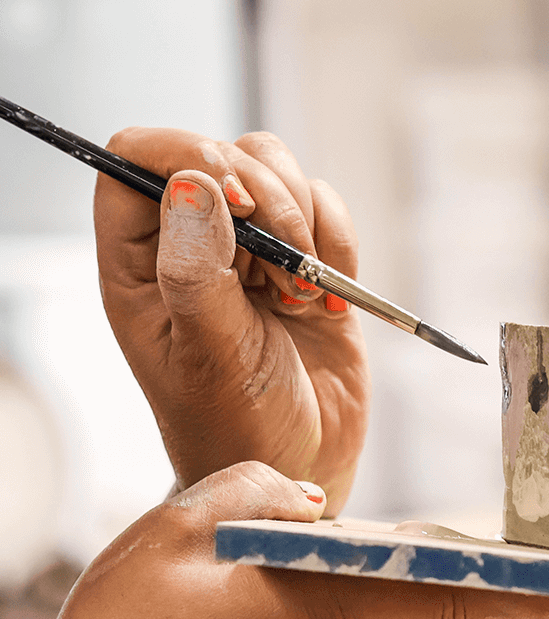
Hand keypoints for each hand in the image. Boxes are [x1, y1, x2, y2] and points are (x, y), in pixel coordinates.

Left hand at [93, 128, 368, 512]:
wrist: (301, 465)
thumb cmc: (238, 428)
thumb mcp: (211, 358)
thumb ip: (195, 272)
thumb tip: (193, 184)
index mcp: (142, 264)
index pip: (138, 158)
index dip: (187, 155)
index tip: (237, 200)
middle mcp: (194, 244)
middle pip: (223, 153)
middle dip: (269, 204)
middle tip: (284, 279)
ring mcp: (253, 250)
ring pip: (277, 170)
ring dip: (306, 225)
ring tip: (304, 297)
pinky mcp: (307, 263)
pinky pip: (327, 209)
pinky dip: (341, 244)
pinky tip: (332, 304)